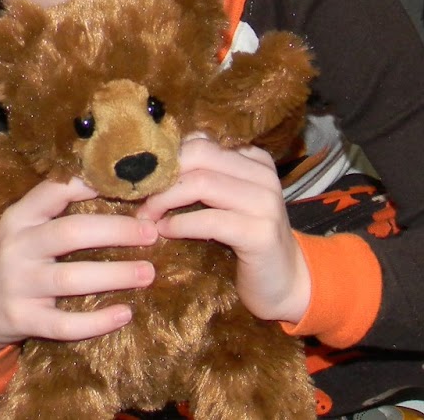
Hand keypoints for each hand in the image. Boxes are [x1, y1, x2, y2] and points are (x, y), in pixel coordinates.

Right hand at [0, 178, 157, 356]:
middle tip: (152, 233)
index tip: (130, 185)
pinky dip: (97, 322)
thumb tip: (118, 187)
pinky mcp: (21, 320)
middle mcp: (15, 248)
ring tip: (148, 273)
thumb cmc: (18, 263)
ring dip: (115, 275)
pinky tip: (124, 314)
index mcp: (18, 218)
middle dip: (117, 231)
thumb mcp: (26, 231)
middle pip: (71, 232)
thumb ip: (59, 212)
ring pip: (71, 278)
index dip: (92, 185)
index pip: (54, 191)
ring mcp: (16, 285)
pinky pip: (63, 324)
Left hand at [136, 135, 309, 323]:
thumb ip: (202, 179)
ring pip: (202, 183)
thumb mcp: (225, 202)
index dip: (165, 157)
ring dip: (164, 200)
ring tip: (146, 217)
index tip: (141, 179)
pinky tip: (166, 232)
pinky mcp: (261, 234)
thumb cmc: (244, 241)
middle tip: (139, 199)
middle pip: (199, 155)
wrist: (283, 282)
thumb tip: (154, 165)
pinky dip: (180, 225)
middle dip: (161, 176)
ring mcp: (266, 203)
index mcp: (254, 160)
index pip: (201, 141)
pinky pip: (210, 221)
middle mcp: (264, 174)